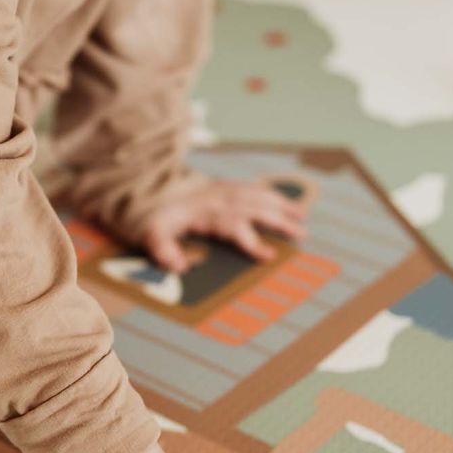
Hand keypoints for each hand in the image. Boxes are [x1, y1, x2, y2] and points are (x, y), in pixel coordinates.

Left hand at [140, 177, 307, 271]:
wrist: (149, 191)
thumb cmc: (154, 218)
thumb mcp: (151, 234)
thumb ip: (162, 249)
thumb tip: (179, 266)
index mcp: (205, 213)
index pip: (234, 227)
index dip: (252, 242)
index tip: (269, 256)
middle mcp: (219, 198)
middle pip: (255, 208)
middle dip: (279, 220)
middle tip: (302, 234)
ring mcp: (223, 189)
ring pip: (258, 195)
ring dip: (282, 204)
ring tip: (303, 215)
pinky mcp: (225, 186)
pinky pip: (253, 187)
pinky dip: (271, 193)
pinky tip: (286, 201)